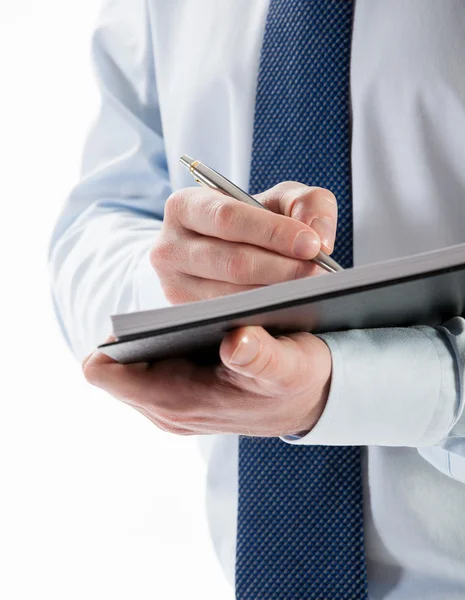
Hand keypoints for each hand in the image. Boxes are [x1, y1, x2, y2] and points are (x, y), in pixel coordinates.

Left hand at [83, 326, 331, 437]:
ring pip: (131, 364)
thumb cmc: (299, 380)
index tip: (151, 317)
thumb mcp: (290, 367)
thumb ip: (263, 358)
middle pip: (115, 364)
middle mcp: (166, 408)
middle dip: (137, 334)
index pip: (106, 373)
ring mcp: (171, 403)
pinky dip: (166, 345)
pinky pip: (150, 366)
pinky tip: (198, 327)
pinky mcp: (180, 393)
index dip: (116, 340)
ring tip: (189, 318)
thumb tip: (236, 342)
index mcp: (180, 403)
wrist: (310, 402)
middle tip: (178, 313)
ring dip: (152, 338)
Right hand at [150, 181, 337, 302]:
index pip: (228, 218)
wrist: (224, 252)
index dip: (272, 232)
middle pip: (231, 262)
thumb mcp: (279, 201)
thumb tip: (318, 236)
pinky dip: (261, 314)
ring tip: (310, 292)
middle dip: (281, 268)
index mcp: (185, 206)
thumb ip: (308, 204)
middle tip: (318, 274)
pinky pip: (227, 318)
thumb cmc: (253, 223)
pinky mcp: (184, 315)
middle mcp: (169, 247)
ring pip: (231, 296)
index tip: (311, 245)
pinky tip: (287, 309)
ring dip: (275, 296)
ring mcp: (172, 286)